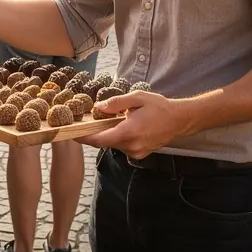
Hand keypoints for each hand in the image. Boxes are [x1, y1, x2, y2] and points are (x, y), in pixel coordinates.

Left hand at [78, 88, 192, 158]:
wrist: (180, 120)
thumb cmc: (159, 106)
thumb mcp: (137, 97)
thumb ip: (116, 103)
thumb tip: (98, 108)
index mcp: (130, 131)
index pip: (100, 140)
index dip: (84, 138)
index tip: (71, 133)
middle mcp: (132, 145)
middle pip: (105, 142)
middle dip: (96, 133)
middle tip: (89, 121)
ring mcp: (137, 152)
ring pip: (114, 144)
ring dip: (109, 134)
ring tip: (114, 120)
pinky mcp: (140, 154)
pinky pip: (123, 146)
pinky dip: (119, 137)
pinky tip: (125, 126)